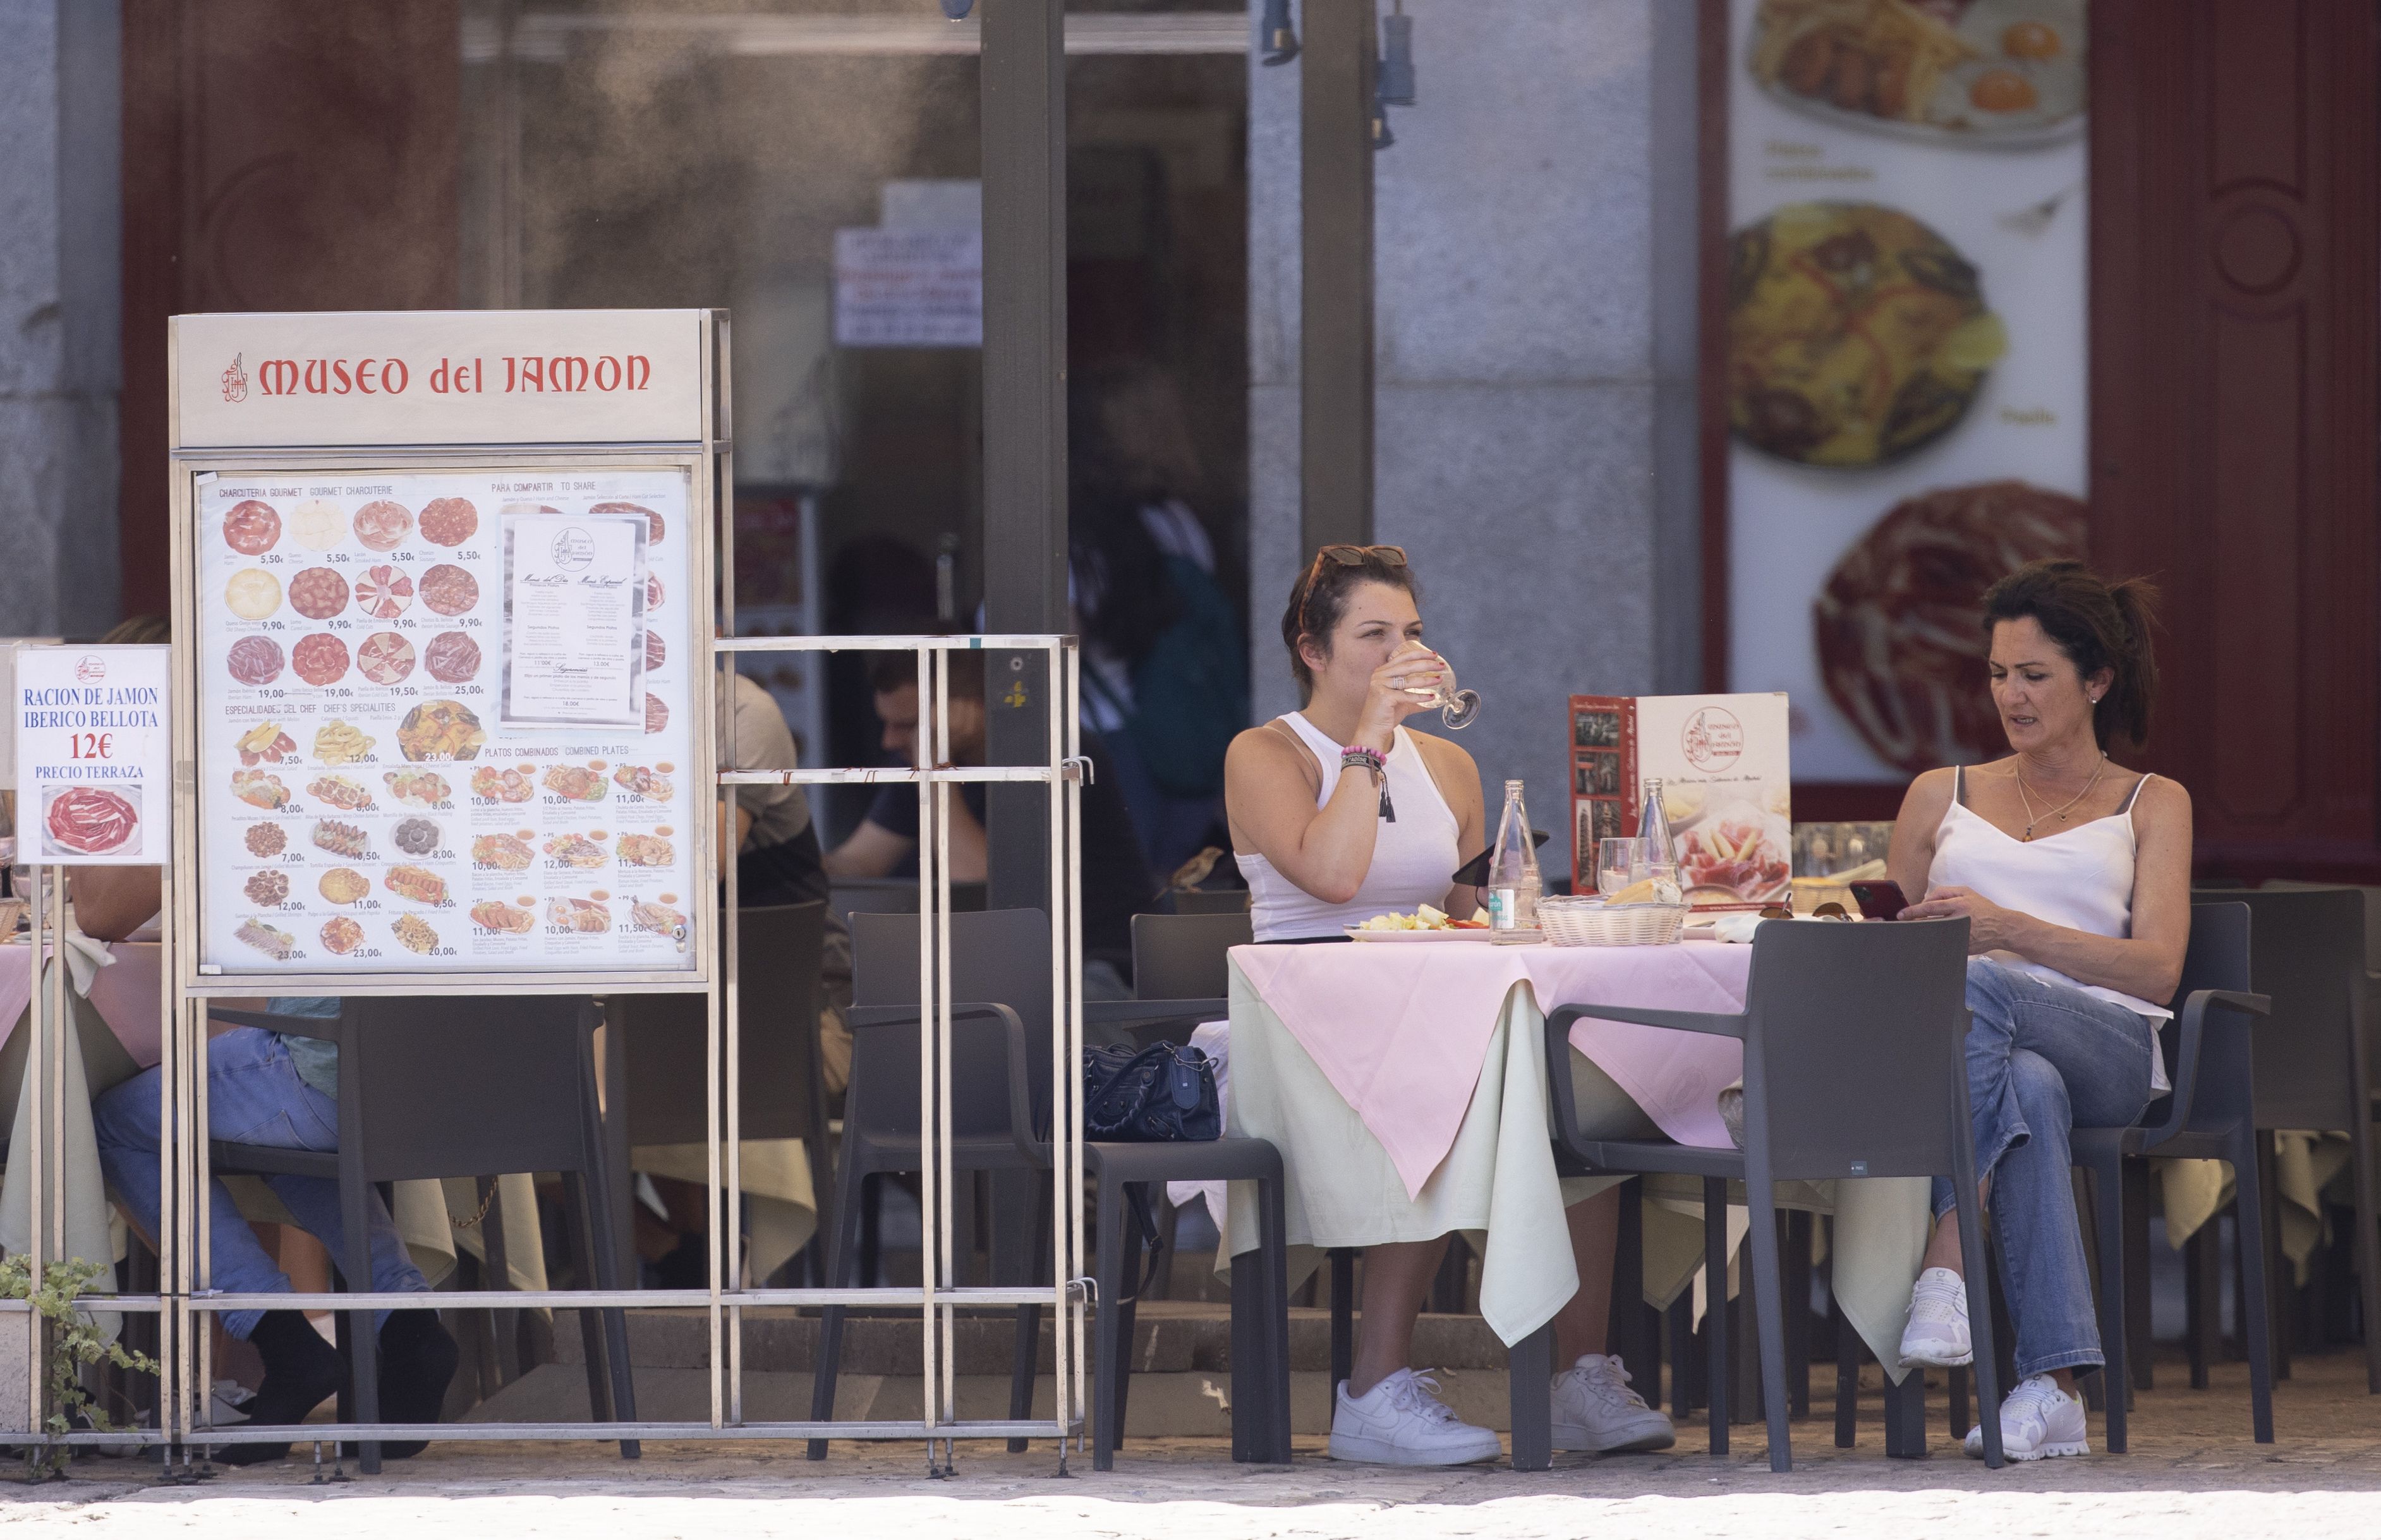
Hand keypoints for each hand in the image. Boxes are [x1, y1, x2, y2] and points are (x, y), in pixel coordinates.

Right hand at [1357, 645, 1445, 745]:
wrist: (1372, 729)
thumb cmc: (1386, 714)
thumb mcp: (1403, 702)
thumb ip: (1415, 697)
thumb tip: (1434, 698)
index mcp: (1383, 672)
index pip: (1403, 657)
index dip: (1419, 654)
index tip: (1434, 655)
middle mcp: (1380, 675)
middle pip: (1407, 665)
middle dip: (1426, 664)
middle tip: (1441, 665)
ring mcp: (1380, 685)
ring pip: (1407, 680)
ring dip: (1426, 679)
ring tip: (1439, 679)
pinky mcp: (1384, 697)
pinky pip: (1406, 695)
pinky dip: (1420, 696)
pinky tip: (1431, 697)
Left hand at [1900, 884, 2030, 953]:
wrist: (2003, 928)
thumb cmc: (1983, 908)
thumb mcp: (1967, 892)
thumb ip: (1945, 892)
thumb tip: (1926, 899)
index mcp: (1960, 905)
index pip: (1931, 907)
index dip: (1913, 911)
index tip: (1900, 915)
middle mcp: (1959, 920)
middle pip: (1929, 923)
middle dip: (1914, 925)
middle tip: (1902, 925)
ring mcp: (1961, 936)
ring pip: (1934, 936)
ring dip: (1922, 934)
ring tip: (1913, 932)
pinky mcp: (1963, 948)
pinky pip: (1943, 945)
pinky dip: (1934, 943)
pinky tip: (1927, 941)